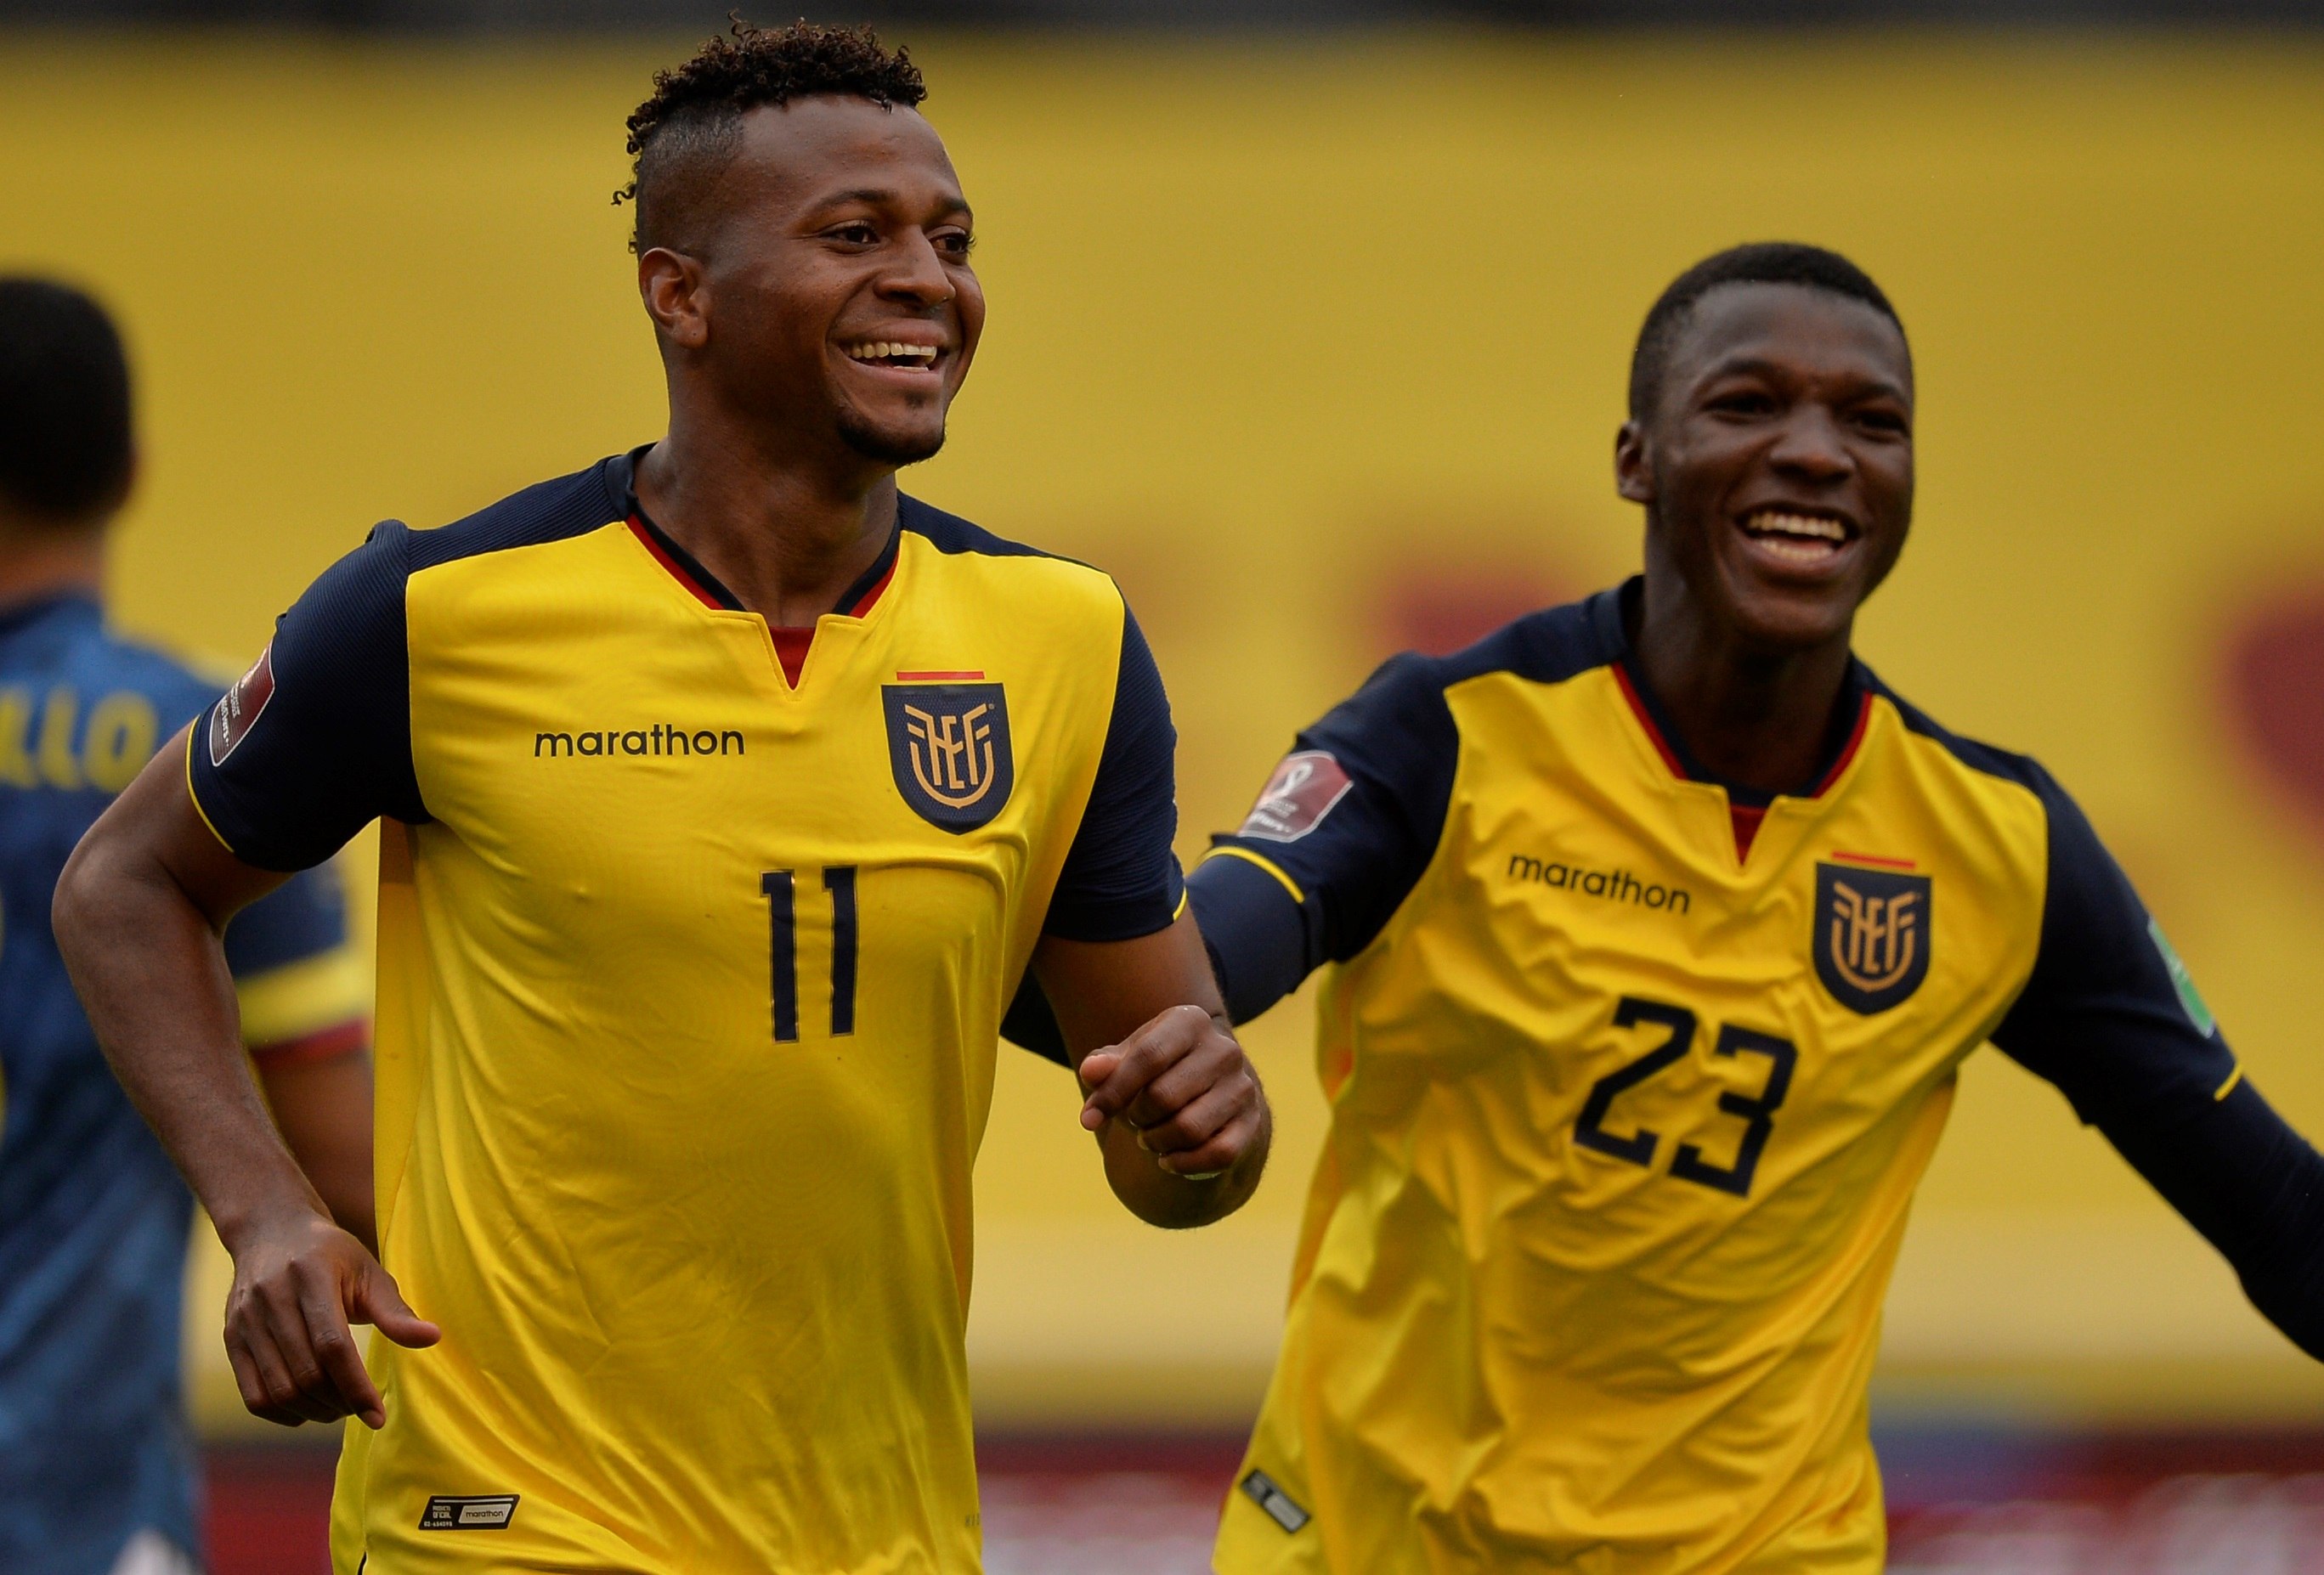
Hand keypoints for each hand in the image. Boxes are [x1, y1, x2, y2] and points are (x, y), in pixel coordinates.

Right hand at [221, 1207, 439, 1429]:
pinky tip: (308, 1409)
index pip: (332, 1346)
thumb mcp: (368, 1271)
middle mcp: (271, 1298)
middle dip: (339, 1402)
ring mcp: (245, 1321)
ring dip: (314, 1411)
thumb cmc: (331, 1255)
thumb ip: (395, 1310)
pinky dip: (283, 1413)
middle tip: (360, 1407)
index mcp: (310, 1276)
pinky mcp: (231, 1338)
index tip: (378, 1415)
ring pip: (279, 1390)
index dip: (356, 1386)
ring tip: (339, 1408)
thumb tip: (433, 1338)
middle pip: (306, 1373)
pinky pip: (253, 1395)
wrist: (271, 1232)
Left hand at [1078, 1003, 1265, 1178]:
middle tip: (1135, 1121)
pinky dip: (1184, 1164)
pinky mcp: (1252, 1122)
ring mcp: (1242, 1086)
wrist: (1208, 1094)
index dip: (1112, 1092)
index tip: (1088, 1119)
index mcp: (1190, 1022)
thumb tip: (1091, 1071)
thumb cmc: (1157, 1074)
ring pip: (1188, 1129)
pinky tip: (1169, 1161)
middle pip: (1163, 1096)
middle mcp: (1223, 1049)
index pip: (1147, 1057)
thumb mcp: (1128, 1063)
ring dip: (1157, 1142)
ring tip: (1150, 1138)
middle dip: (1137, 1118)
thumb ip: (1106, 1066)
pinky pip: (1216, 1154)